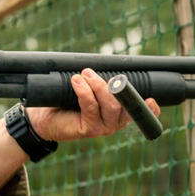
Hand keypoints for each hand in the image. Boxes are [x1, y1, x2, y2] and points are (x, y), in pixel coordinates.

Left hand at [25, 69, 160, 141]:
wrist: (44, 116)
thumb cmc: (67, 99)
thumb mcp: (89, 87)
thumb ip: (102, 81)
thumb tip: (109, 66)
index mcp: (121, 112)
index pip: (141, 111)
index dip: (150, 108)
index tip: (150, 98)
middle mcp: (116, 122)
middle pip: (125, 104)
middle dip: (115, 85)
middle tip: (98, 71)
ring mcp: (104, 128)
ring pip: (110, 106)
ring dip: (97, 86)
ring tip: (84, 73)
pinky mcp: (89, 130)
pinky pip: (91, 108)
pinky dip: (84, 92)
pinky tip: (76, 81)